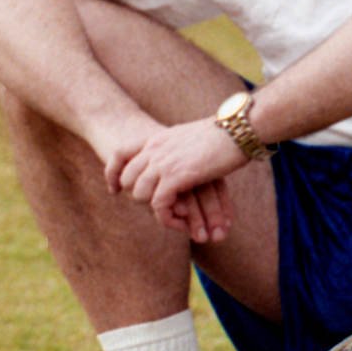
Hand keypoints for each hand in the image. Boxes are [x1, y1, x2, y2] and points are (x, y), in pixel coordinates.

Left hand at [115, 118, 247, 243]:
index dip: (112, 174)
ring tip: (175, 218)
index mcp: (157, 137)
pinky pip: (158, 205)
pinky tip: (181, 222)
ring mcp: (163, 162)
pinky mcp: (176, 176)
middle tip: (159, 209)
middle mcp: (155, 148)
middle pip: (126, 180)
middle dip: (138, 198)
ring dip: (156, 211)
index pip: (119, 154)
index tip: (115, 190)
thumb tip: (178, 161)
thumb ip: (177, 149)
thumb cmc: (225, 133)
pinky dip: (167, 218)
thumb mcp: (191, 138)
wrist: (239, 129)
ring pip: (139, 195)